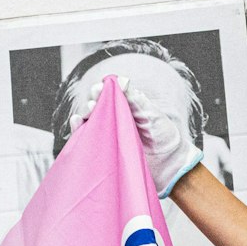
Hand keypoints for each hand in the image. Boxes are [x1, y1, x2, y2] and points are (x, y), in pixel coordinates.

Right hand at [83, 75, 202, 198]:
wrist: (169, 165)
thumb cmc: (164, 137)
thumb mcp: (152, 114)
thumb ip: (135, 99)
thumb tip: (121, 80)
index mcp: (126, 106)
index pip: (108, 94)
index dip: (101, 90)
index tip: (98, 89)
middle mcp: (115, 119)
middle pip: (96, 106)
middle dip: (91, 102)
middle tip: (93, 104)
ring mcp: (108, 135)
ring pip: (88, 121)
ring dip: (83, 114)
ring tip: (86, 114)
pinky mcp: (104, 150)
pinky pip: (86, 139)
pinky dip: (78, 130)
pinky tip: (77, 123)